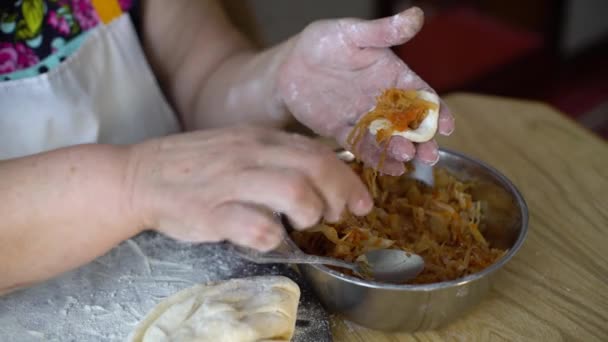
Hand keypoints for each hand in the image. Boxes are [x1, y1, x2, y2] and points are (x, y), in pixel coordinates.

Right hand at [126, 126, 371, 250]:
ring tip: (304, 224)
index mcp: (259, 139)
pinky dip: (271, 235)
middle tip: (340, 215)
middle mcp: (249, 155)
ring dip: (310, 211)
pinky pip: (253, 225)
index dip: (347, 179)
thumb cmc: (195, 166)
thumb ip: (276, 156)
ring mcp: (230, 182)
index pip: (318, 152)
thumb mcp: (239, 147)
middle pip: (313, 167)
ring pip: (291, 190)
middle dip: (339, 194)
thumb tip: (319, 175)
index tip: (361, 201)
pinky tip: (269, 238)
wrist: (140, 175)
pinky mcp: (210, 212)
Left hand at [278, 7, 454, 175]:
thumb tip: (416, 15)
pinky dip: (375, 158)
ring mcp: (364, 118)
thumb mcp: (354, 33)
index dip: (437, 110)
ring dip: (400, 150)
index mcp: (393, 76)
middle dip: (422, 139)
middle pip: (409, 123)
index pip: (421, 95)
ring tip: (408, 160)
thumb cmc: (324, 42)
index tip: (447, 126)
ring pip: (387, 138)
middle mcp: (383, 100)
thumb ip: (384, 31)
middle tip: (430, 155)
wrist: (289, 66)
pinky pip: (362, 147)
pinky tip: (389, 169)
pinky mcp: (344, 132)